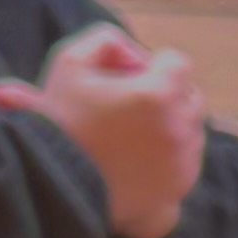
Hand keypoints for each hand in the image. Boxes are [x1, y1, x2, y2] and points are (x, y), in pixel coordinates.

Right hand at [0, 21, 205, 237]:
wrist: (46, 186)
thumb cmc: (57, 122)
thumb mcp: (69, 63)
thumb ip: (105, 42)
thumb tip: (130, 53)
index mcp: (158, 94)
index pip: (178, 63)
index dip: (153, 66)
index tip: (128, 78)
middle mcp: (179, 130)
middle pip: (190, 98)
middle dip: (165, 96)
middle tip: (127, 107)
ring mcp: (182, 167)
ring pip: (191, 134)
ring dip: (170, 129)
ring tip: (128, 136)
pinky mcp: (176, 196)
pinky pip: (184, 169)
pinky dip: (168, 164)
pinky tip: (136, 163)